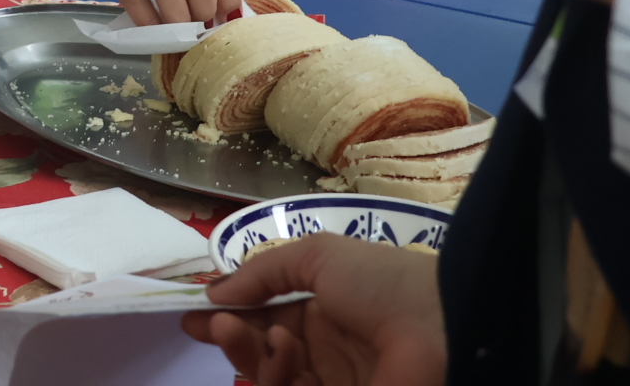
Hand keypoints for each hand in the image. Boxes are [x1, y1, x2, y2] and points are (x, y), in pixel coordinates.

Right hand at [182, 234, 446, 385]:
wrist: (437, 328)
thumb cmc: (380, 281)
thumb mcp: (318, 256)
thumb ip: (263, 272)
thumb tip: (214, 292)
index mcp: (325, 313)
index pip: (268, 318)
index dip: (232, 316)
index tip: (192, 313)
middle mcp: (325, 354)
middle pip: (263, 354)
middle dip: (233, 338)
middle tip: (211, 324)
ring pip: (271, 381)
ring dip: (247, 355)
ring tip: (238, 331)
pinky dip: (271, 377)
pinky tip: (275, 352)